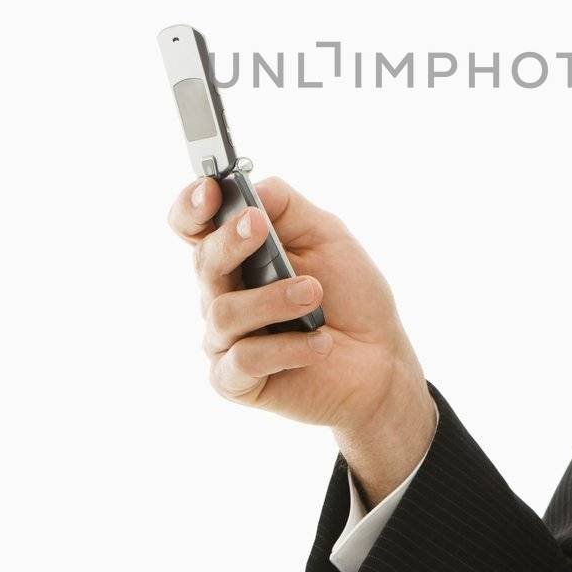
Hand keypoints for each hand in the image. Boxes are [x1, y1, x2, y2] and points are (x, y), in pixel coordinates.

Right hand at [168, 174, 436, 493]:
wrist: (380, 359)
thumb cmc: (350, 295)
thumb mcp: (326, 236)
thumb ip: (287, 207)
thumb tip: (252, 190)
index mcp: (236, 254)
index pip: (192, 225)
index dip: (191, 206)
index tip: (210, 192)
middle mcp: (221, 294)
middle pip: (202, 261)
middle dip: (230, 241)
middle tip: (260, 227)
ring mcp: (224, 339)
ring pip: (224, 312)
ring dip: (273, 298)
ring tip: (314, 294)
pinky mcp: (235, 381)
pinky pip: (244, 359)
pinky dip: (288, 348)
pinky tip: (321, 343)